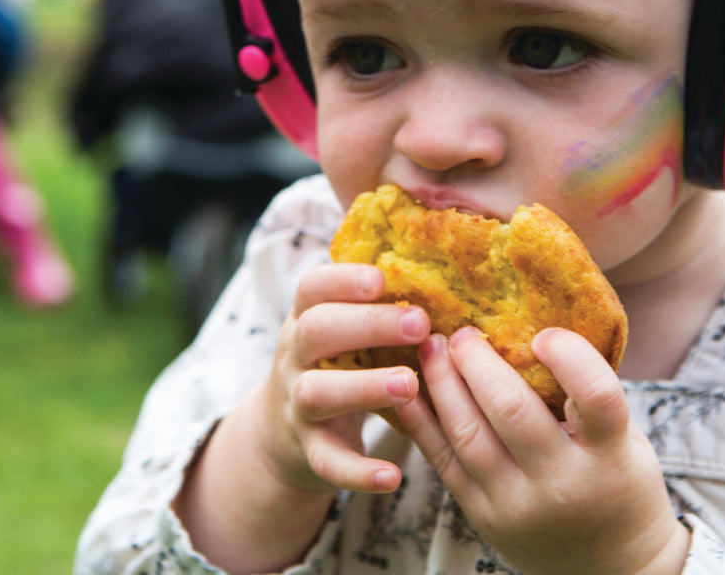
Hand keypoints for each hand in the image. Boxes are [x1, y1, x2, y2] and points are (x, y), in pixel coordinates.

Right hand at [173, 263, 429, 573]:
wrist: (283, 432)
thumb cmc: (338, 362)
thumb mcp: (345, 325)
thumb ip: (377, 297)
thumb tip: (441, 247)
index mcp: (308, 317)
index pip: (313, 287)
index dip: (343, 280)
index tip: (382, 277)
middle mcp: (295, 355)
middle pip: (316, 331)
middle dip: (365, 324)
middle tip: (418, 323)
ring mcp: (298, 404)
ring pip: (319, 392)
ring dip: (364, 388)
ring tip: (410, 385)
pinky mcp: (309, 450)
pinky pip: (329, 462)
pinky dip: (359, 472)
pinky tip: (393, 476)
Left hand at [397, 326, 689, 574]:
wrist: (609, 567)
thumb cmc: (618, 481)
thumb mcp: (624, 439)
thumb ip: (587, 394)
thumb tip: (533, 321)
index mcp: (610, 456)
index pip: (596, 396)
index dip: (569, 355)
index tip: (544, 333)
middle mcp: (562, 483)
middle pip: (512, 410)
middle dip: (478, 361)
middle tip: (463, 331)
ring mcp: (516, 504)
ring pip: (468, 433)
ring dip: (443, 382)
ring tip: (431, 347)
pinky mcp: (481, 514)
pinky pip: (442, 460)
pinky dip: (420, 420)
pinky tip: (408, 387)